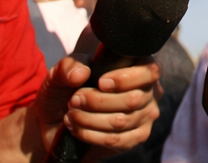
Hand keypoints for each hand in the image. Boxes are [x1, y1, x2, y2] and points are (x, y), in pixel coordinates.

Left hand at [36, 55, 160, 157]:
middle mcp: (149, 90)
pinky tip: (77, 128)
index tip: (101, 82)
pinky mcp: (136, 137)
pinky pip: (117, 139)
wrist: (57, 121)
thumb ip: (67, 67)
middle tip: (75, 100)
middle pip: (133, 99)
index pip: (150, 71)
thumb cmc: (66, 90)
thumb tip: (81, 72)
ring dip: (90, 119)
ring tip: (72, 114)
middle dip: (98, 101)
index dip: (126, 78)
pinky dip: (91, 134)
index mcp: (139, 67)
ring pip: (122, 121)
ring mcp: (145, 115)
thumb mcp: (60, 74)